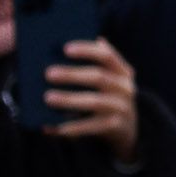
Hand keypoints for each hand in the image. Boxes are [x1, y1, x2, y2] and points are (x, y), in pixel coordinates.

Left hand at [43, 37, 142, 154]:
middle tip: (48, 74)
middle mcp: (125, 88)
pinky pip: (92, 126)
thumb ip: (92, 66)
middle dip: (72, 74)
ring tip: (47, 98)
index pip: (107, 56)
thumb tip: (63, 52)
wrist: (127, 128)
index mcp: (122, 71)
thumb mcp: (107, 80)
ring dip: (69, 99)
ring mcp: (122, 107)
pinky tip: (54, 127)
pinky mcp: (116, 126)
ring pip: (95, 102)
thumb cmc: (107, 97)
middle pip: (99, 77)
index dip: (87, 51)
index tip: (65, 48)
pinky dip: (72, 126)